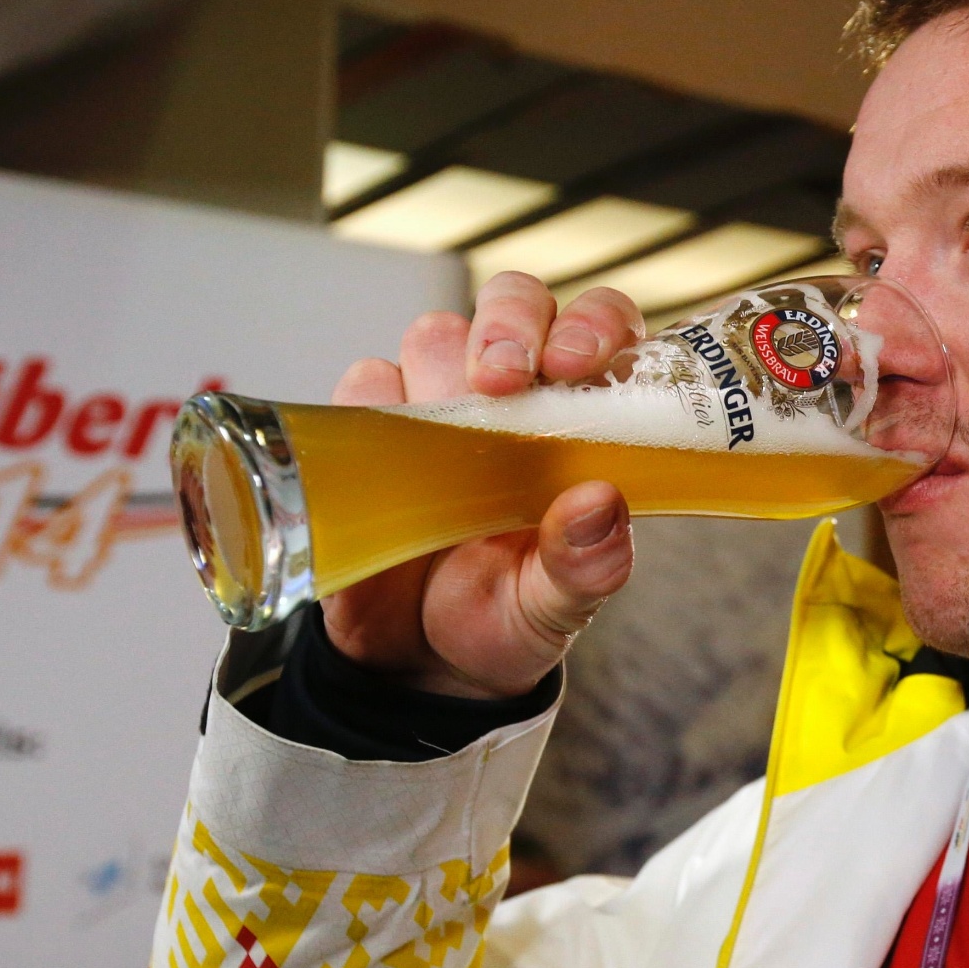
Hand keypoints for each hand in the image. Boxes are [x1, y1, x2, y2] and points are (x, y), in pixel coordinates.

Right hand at [320, 273, 641, 698]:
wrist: (415, 664)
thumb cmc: (507, 620)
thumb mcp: (555, 609)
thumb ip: (587, 566)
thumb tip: (601, 504)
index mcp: (584, 424)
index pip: (603, 330)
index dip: (592, 324)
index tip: (576, 360)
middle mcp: (517, 399)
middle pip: (515, 303)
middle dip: (507, 323)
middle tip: (502, 378)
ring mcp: (441, 406)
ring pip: (435, 335)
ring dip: (439, 370)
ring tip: (449, 440)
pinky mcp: (372, 427)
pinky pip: (365, 383)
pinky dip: (373, 406)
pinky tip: (390, 459)